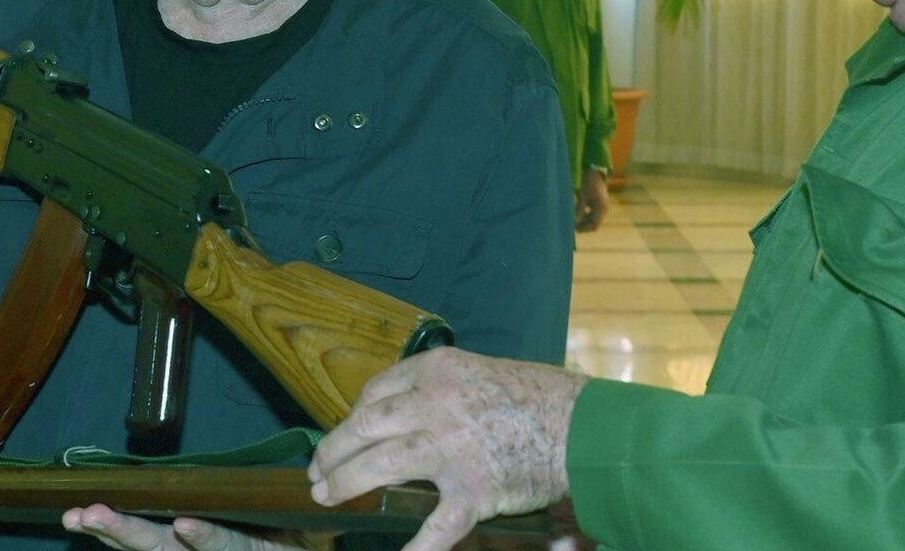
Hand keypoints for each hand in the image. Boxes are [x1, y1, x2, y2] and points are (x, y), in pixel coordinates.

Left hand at [62, 506, 317, 549]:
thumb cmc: (301, 542)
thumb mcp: (313, 537)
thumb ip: (312, 526)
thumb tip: (330, 500)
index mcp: (248, 550)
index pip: (225, 546)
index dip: (206, 537)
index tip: (185, 524)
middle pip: (165, 550)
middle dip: (128, 532)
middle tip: (93, 516)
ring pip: (147, 549)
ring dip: (110, 532)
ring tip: (78, 517)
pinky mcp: (180, 548)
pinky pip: (146, 549)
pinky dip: (113, 539)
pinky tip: (83, 523)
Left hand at [309, 347, 585, 550]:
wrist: (585, 426)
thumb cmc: (540, 398)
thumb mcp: (482, 375)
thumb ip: (441, 393)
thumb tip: (402, 418)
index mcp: (438, 372)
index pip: (377, 391)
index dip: (352, 415)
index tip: (346, 431)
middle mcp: (436, 405)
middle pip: (365, 426)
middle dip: (333, 450)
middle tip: (318, 470)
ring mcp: (452, 449)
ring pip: (381, 465)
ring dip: (346, 483)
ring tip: (327, 497)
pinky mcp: (473, 490)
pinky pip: (435, 527)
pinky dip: (414, 550)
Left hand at [574, 170, 608, 233]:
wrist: (596, 173)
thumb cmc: (589, 183)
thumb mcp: (583, 196)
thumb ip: (579, 209)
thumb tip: (574, 221)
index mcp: (601, 208)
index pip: (595, 225)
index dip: (585, 229)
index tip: (574, 228)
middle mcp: (604, 209)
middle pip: (594, 224)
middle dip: (584, 226)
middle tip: (572, 225)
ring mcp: (603, 208)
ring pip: (594, 221)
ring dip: (584, 222)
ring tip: (573, 220)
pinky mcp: (600, 205)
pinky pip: (593, 215)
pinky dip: (586, 217)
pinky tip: (578, 214)